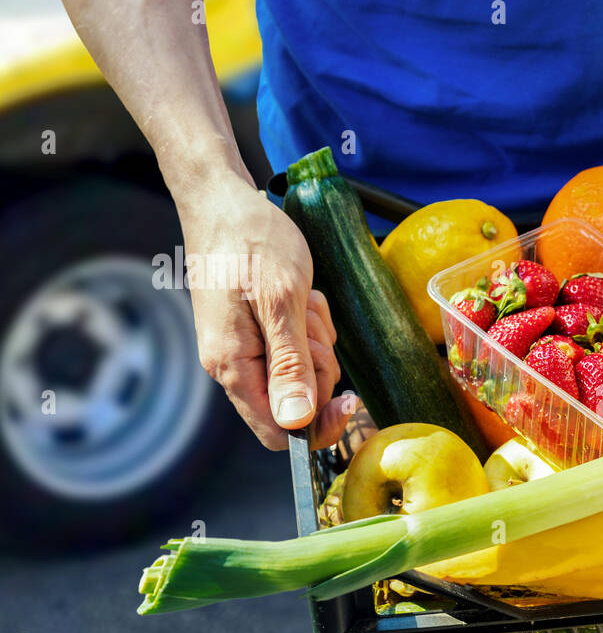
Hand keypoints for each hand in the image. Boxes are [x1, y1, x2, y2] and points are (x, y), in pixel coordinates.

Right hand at [179, 175, 353, 449]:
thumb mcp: (282, 301)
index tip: (349, 400)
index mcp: (232, 366)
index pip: (278, 433)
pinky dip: (309, 323)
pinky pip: (298, 345)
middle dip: (319, 367)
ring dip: (316, 338)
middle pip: (297, 402)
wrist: (223, 200)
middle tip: (311, 322)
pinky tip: (301, 294)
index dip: (317, 427)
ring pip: (303, 371)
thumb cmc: (251, 241)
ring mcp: (245, 348)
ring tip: (303, 300)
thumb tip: (296, 422)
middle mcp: (233, 365)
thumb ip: (289, 364)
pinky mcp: (256, 331)